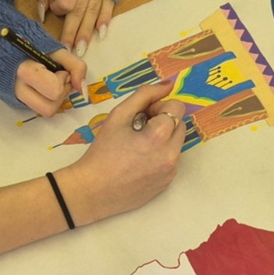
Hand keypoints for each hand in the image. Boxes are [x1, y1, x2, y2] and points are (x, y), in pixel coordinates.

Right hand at [14, 50, 86, 116]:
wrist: (7, 46)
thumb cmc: (33, 46)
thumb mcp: (58, 50)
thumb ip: (76, 66)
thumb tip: (83, 90)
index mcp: (26, 72)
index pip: (54, 91)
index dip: (62, 81)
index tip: (59, 70)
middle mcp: (18, 90)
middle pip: (49, 109)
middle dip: (60, 94)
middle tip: (58, 78)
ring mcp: (17, 99)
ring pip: (45, 112)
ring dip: (56, 99)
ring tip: (53, 82)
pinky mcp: (18, 103)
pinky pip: (39, 109)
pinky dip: (48, 100)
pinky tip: (45, 87)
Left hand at [38, 0, 116, 56]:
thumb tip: (43, 12)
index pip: (66, 1)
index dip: (60, 9)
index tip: (56, 12)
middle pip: (79, 11)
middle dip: (74, 32)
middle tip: (70, 52)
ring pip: (93, 11)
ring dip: (88, 31)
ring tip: (82, 49)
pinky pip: (108, 4)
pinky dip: (105, 18)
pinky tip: (102, 32)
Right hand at [58, 83, 185, 223]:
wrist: (93, 191)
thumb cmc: (102, 152)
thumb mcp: (118, 116)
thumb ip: (144, 95)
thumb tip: (168, 84)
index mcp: (160, 136)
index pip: (177, 107)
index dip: (159, 107)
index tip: (142, 116)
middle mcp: (171, 155)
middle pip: (180, 125)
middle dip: (163, 122)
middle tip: (139, 129)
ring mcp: (171, 172)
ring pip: (177, 144)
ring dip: (163, 139)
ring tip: (138, 146)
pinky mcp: (167, 184)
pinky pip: (171, 161)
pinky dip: (160, 156)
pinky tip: (139, 162)